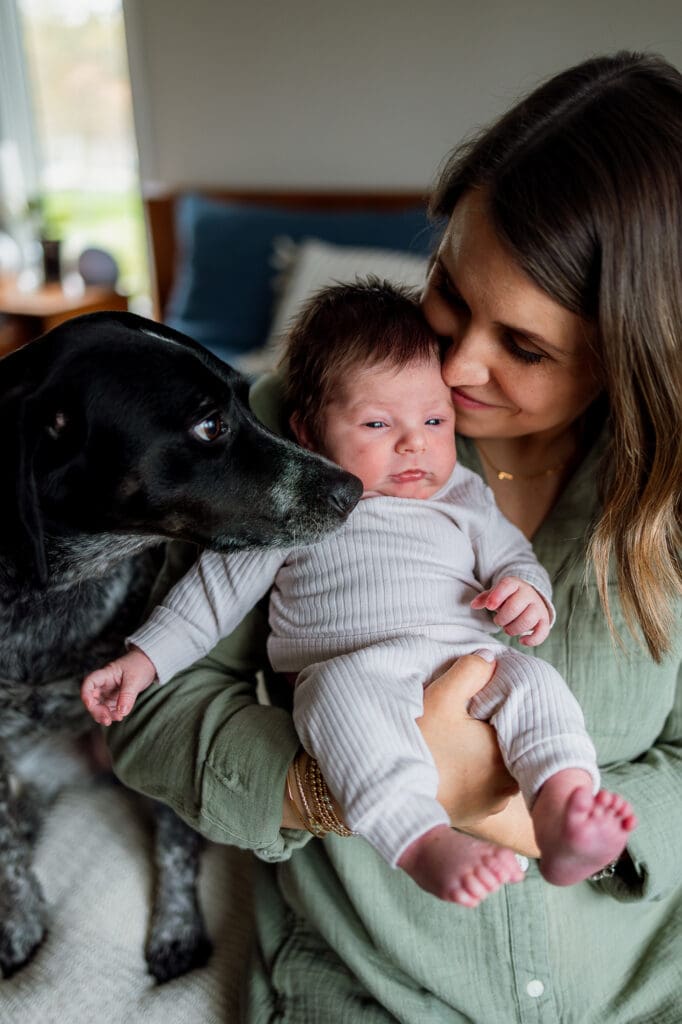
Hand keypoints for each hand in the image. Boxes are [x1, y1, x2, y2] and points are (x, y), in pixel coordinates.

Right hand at [81, 647, 155, 725]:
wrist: (148, 664)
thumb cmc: (140, 665)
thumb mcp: (135, 679)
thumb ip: (127, 695)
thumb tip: (121, 712)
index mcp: (105, 674)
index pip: (89, 682)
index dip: (86, 695)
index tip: (90, 705)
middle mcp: (103, 684)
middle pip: (91, 698)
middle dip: (96, 711)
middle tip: (107, 720)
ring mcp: (107, 692)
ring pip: (98, 706)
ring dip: (104, 715)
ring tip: (118, 718)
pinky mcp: (114, 699)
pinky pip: (108, 709)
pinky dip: (112, 715)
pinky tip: (120, 716)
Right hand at [417, 654, 518, 826]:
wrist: (388, 795)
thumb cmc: (420, 747)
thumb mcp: (442, 697)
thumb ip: (470, 671)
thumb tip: (490, 659)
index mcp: (509, 757)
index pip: (515, 722)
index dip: (497, 707)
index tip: (475, 702)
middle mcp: (508, 787)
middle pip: (506, 744)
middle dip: (488, 729)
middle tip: (462, 719)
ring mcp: (492, 805)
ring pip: (495, 765)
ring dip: (479, 752)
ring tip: (452, 740)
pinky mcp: (474, 815)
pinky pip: (481, 786)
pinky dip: (470, 772)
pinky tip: (448, 762)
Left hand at [471, 576, 550, 645]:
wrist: (530, 598)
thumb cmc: (508, 598)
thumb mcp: (496, 594)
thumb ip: (485, 598)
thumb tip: (474, 605)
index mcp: (515, 584)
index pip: (507, 585)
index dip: (497, 595)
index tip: (489, 606)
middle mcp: (529, 594)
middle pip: (515, 606)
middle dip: (502, 618)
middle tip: (498, 621)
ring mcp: (538, 608)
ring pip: (527, 620)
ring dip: (513, 629)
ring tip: (507, 629)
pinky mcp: (544, 621)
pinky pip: (542, 632)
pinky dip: (532, 640)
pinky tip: (521, 640)